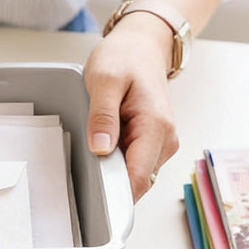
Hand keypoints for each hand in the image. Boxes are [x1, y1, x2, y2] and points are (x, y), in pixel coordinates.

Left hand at [82, 15, 179, 201]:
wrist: (141, 47)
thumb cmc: (125, 58)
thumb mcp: (104, 80)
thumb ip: (102, 116)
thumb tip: (100, 149)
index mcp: (156, 127)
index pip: (138, 178)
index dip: (115, 194)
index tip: (93, 201)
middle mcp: (165, 140)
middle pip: (136, 182)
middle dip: (110, 182)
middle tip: (83, 166)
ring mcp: (160, 144)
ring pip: (133, 175)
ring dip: (112, 170)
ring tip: (94, 144)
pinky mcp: (152, 143)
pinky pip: (132, 164)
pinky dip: (115, 160)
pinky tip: (103, 143)